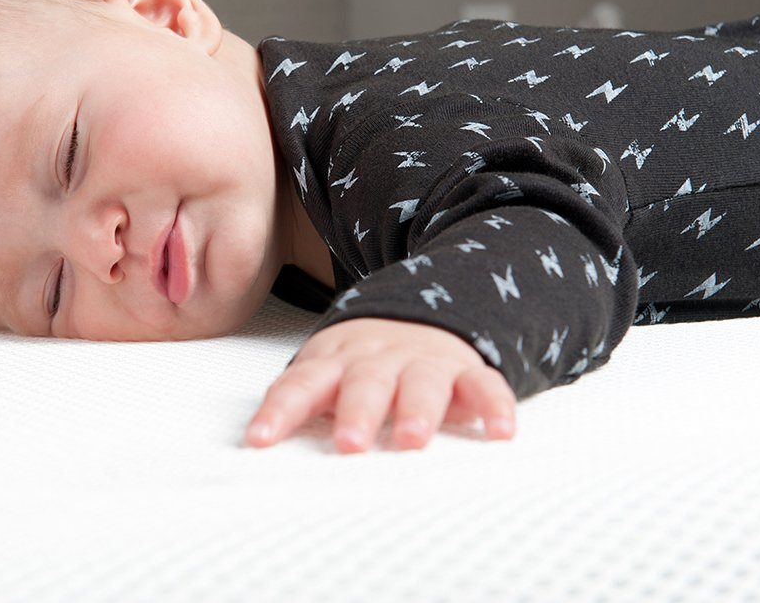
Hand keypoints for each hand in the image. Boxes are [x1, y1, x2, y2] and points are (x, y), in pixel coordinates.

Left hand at [246, 317, 517, 451]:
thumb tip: (259, 447)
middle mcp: (378, 360)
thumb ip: (301, 404)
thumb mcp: (326, 373)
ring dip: (417, 410)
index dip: (280, 410)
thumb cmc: (362, 363)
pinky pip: (485, 385)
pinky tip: (500, 433)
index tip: (260, 439)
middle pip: (364, 383)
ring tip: (412, 440)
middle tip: (348, 443)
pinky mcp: (466, 371)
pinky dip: (495, 406)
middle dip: (356, 412)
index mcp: (335, 362)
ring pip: (421, 382)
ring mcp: (424, 362)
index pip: (301, 384)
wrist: (420, 311)